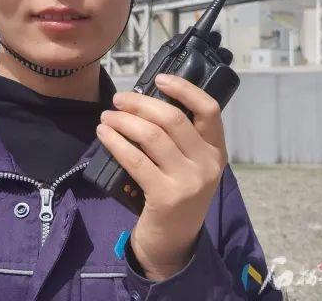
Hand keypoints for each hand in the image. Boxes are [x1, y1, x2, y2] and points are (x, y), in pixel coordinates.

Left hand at [95, 72, 227, 280]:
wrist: (172, 243)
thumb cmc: (176, 195)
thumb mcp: (188, 166)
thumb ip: (178, 138)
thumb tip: (143, 99)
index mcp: (217, 152)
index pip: (209, 109)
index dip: (184, 88)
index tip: (159, 78)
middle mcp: (208, 165)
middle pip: (172, 119)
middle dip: (141, 103)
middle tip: (119, 99)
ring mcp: (189, 182)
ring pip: (151, 136)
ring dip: (123, 120)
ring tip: (107, 117)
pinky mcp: (166, 197)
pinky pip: (135, 159)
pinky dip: (116, 142)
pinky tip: (104, 135)